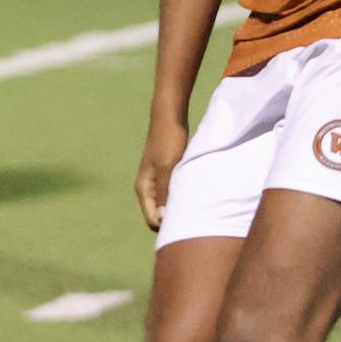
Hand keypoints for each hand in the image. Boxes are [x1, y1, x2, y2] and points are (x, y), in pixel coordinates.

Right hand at [135, 112, 188, 230]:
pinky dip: (182, 197)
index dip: (168, 225)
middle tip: (195, 217)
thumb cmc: (168, 140)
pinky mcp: (167, 175)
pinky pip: (173, 194)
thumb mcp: (167, 167)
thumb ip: (164, 192)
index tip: (187, 221)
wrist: (170, 116)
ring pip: (167, 205)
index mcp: (143, 188)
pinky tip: (195, 195)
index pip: (152, 219)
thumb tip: (163, 219)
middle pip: (159, 215)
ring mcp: (157, 182)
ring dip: (179, 208)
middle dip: (174, 219)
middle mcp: (148, 188)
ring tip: (197, 207)